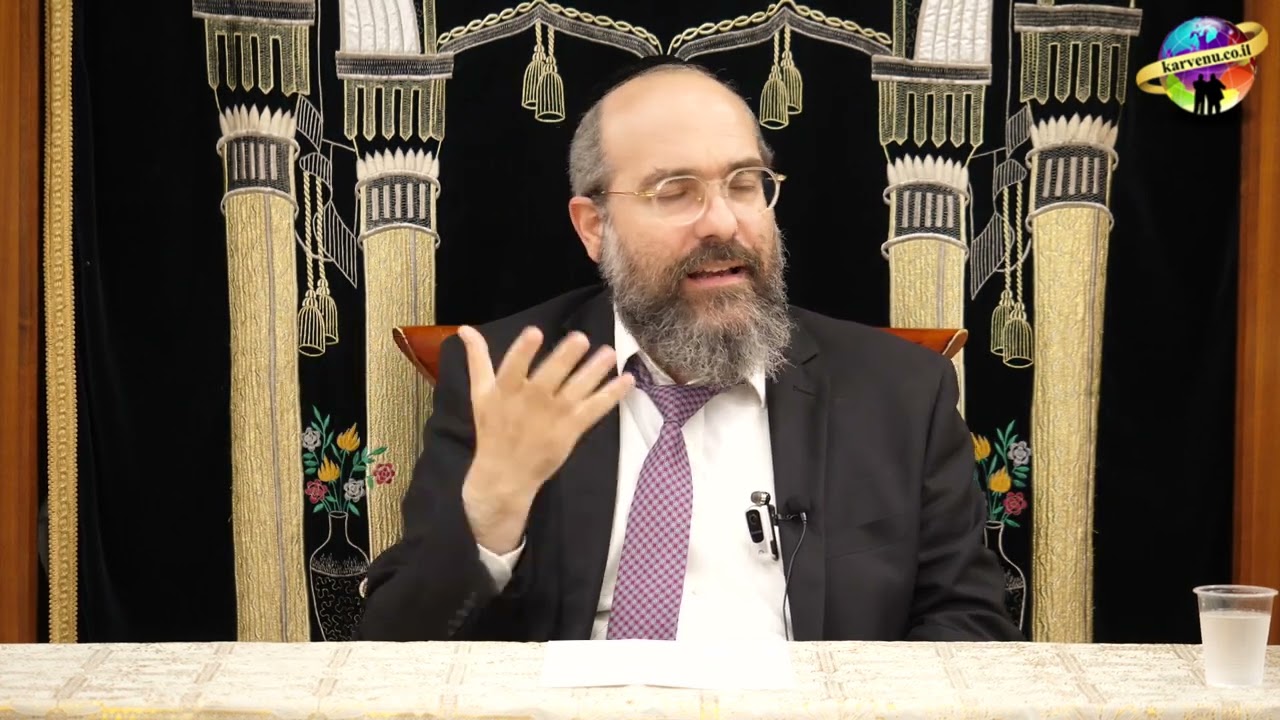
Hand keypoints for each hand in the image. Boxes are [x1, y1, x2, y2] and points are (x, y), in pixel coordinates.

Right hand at [457, 325, 632, 552]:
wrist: (504, 476)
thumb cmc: (493, 430)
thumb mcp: (480, 394)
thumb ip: (478, 360)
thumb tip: (464, 328)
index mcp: (505, 391)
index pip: (513, 367)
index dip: (524, 351)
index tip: (535, 331)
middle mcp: (530, 402)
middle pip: (550, 376)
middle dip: (566, 357)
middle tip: (581, 338)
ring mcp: (553, 417)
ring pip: (576, 390)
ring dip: (595, 371)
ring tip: (610, 352)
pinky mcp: (571, 431)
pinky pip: (594, 410)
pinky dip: (611, 395)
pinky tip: (627, 380)